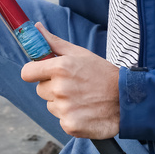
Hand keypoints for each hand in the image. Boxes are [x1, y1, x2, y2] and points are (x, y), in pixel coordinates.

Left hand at [20, 23, 119, 138]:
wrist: (127, 99)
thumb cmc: (102, 73)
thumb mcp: (80, 53)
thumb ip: (54, 43)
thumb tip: (35, 28)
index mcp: (60, 68)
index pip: (27, 73)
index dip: (34, 72)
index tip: (42, 73)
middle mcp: (60, 88)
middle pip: (40, 90)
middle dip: (52, 87)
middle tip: (73, 85)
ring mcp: (65, 108)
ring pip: (51, 105)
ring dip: (62, 103)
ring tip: (82, 98)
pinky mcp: (70, 125)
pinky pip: (61, 120)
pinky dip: (71, 117)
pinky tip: (85, 111)